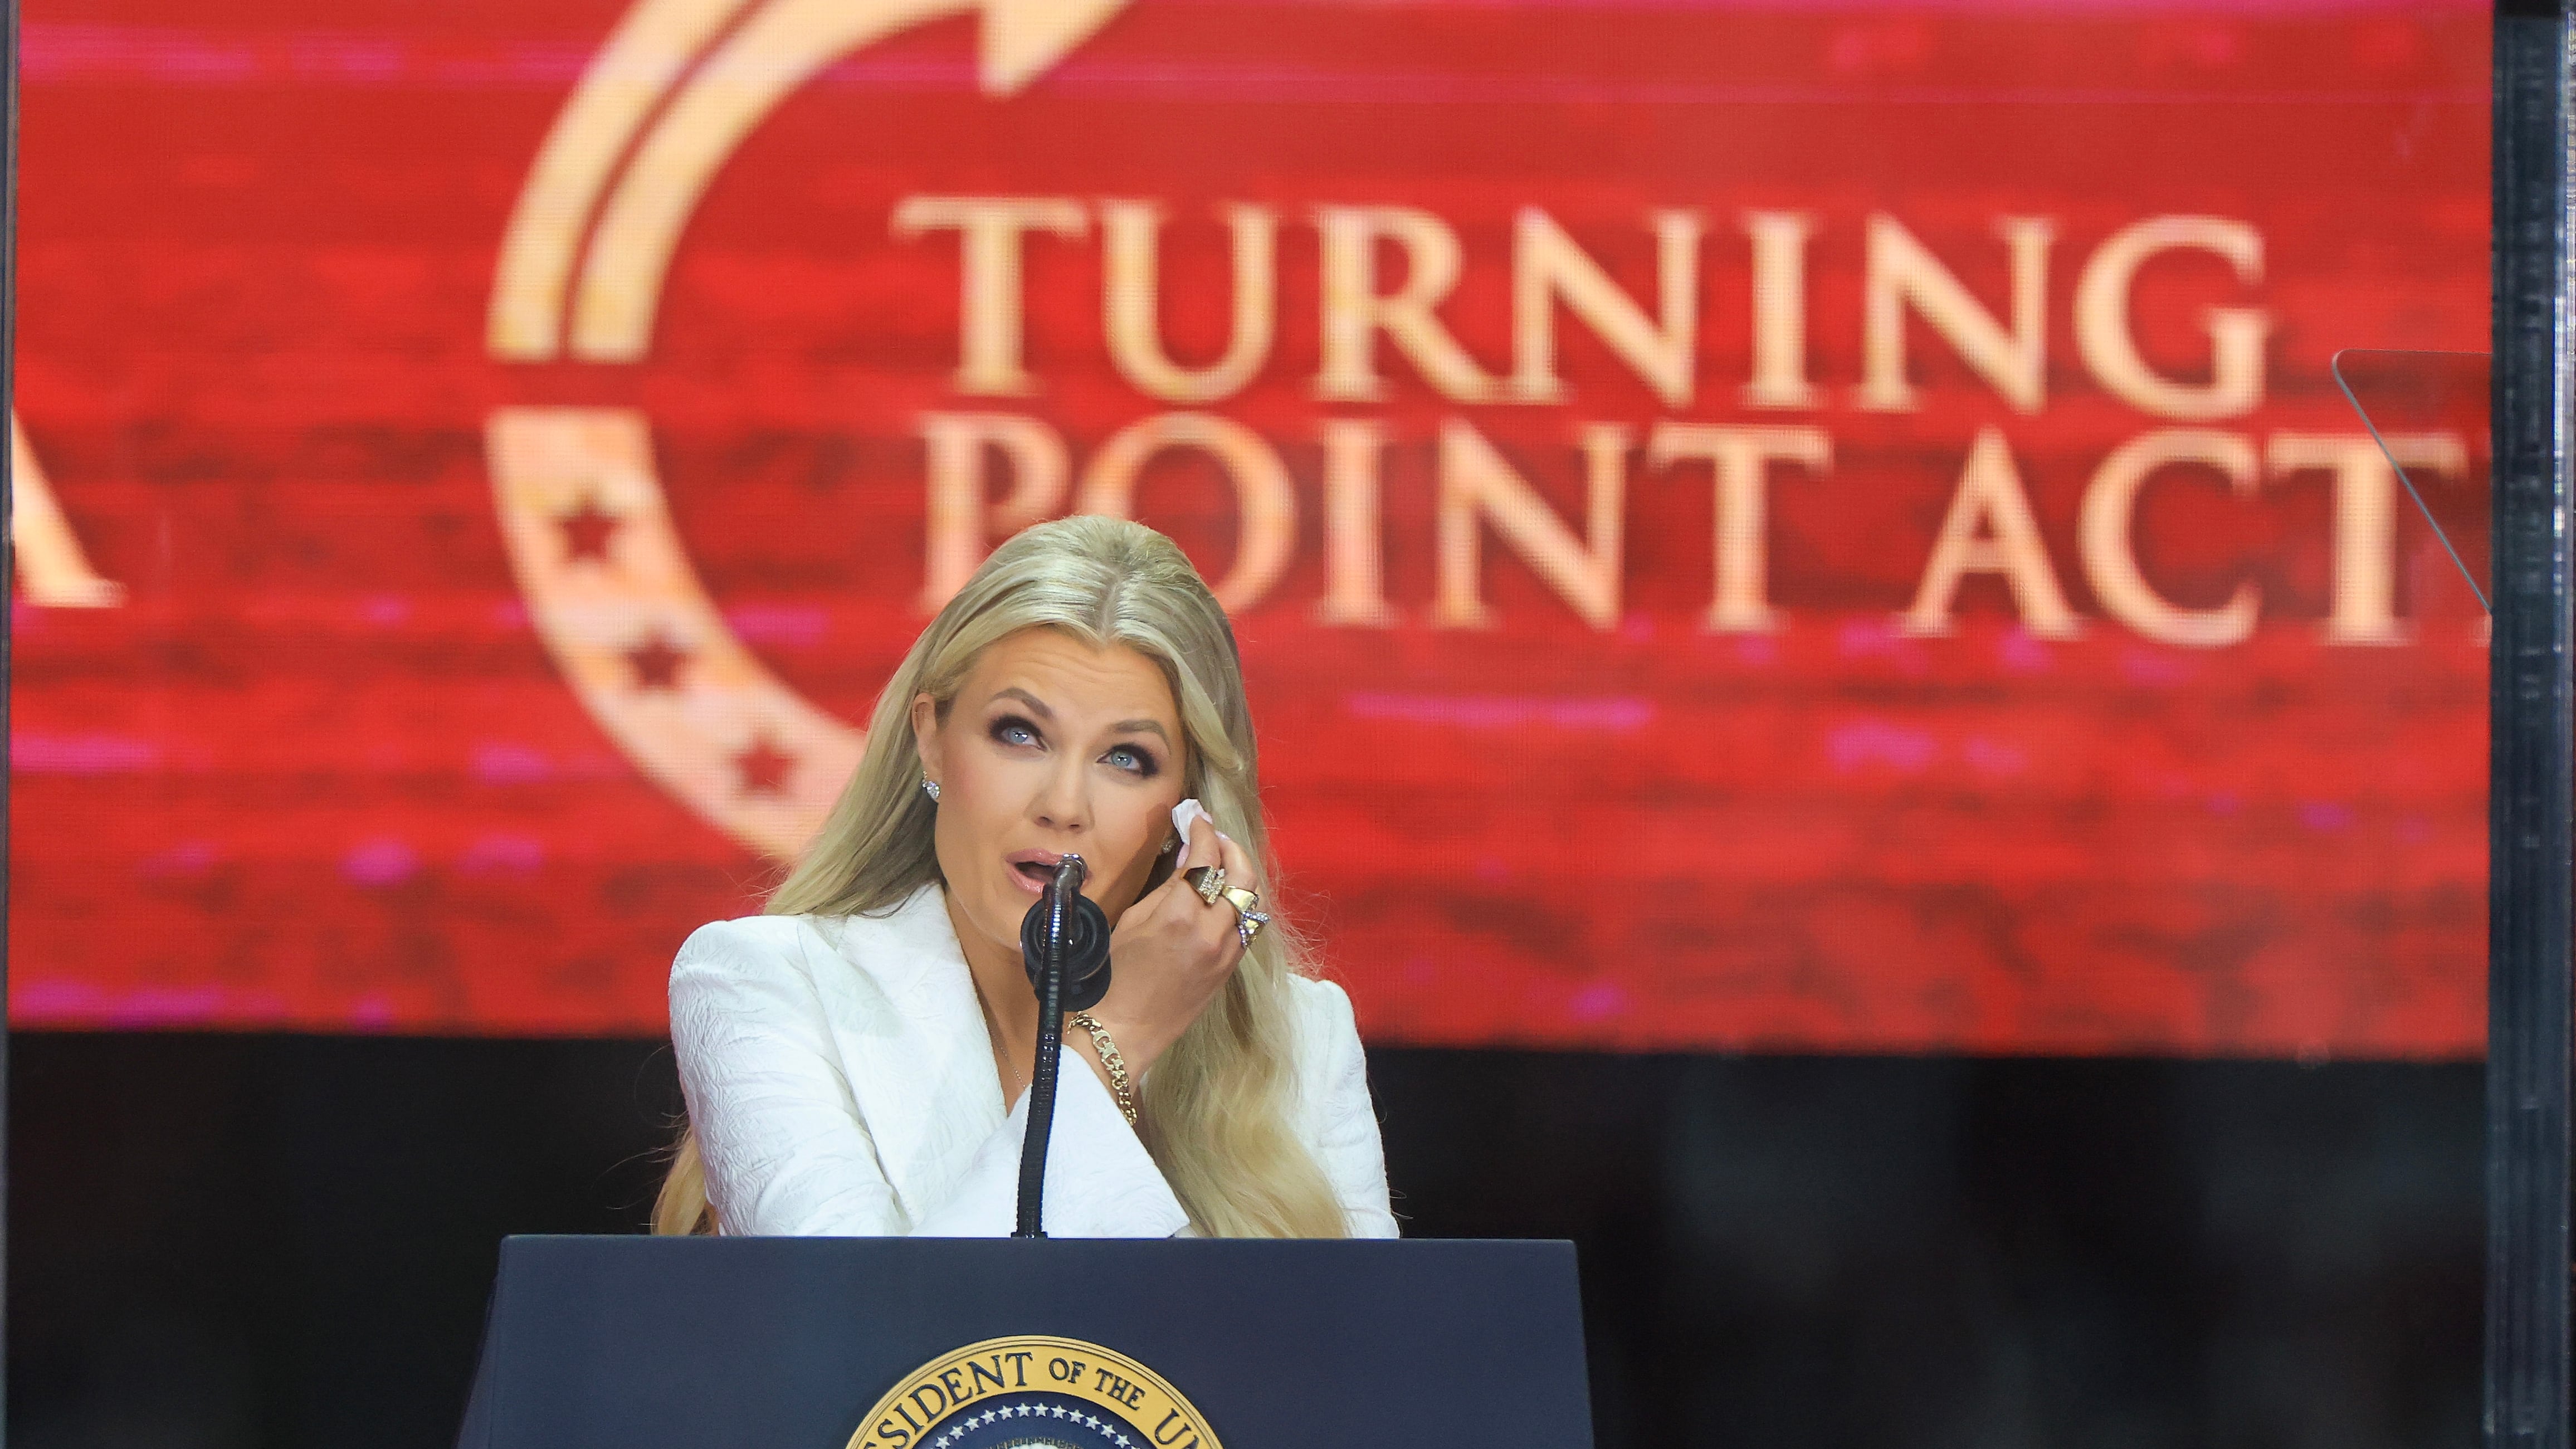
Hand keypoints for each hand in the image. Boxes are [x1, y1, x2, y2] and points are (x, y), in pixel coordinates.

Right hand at [1087, 813, 1259, 1079]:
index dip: (1203, 831)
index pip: (1206, 858)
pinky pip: (1245, 927)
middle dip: (1229, 847)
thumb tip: (1188, 856)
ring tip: (1219, 864)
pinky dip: (1237, 906)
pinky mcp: (1229, 971)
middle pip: (1241, 875)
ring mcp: (1226, 954)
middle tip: (1212, 836)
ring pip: (1250, 901)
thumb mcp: (1131, 921)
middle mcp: (1213, 932)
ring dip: (1238, 876)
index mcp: (1181, 916)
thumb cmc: (1110, 977)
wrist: (1119, 1034)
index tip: (1195, 817)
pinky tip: (1220, 900)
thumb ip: (1167, 886)